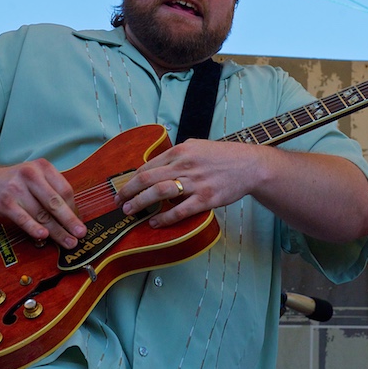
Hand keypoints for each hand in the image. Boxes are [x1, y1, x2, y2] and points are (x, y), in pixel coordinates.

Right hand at [0, 159, 86, 248]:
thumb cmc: (12, 184)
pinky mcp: (4, 202)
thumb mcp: (33, 178)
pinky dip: (34, 228)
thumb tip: (73, 215)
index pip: (65, 189)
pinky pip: (23, 218)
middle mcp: (30, 174)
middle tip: (80, 233)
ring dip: (57, 231)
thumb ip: (51, 191)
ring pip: (42, 214)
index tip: (79, 221)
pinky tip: (44, 235)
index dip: (74, 208)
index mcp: (42, 167)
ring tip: (67, 241)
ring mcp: (16, 188)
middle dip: (70, 221)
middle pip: (56, 202)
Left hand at [114, 140, 260, 227]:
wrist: (249, 165)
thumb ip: (176, 155)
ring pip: (159, 193)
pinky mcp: (206, 199)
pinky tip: (155, 222)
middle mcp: (185, 165)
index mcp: (180, 151)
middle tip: (118, 202)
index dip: (131, 179)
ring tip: (130, 211)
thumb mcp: (196, 146)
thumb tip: (155, 165)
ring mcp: (195, 183)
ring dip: (140, 203)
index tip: (123, 188)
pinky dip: (164, 218)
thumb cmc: (221, 156)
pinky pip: (179, 210)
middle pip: (147, 179)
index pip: (148, 166)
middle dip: (128, 192)